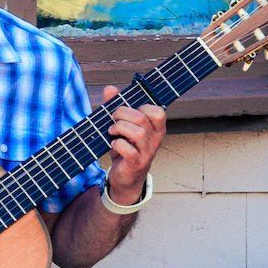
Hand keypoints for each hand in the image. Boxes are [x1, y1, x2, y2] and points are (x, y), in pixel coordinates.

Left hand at [101, 84, 165, 204]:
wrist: (125, 178)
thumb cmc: (125, 148)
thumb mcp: (122, 127)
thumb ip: (117, 107)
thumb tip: (109, 89)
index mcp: (156, 128)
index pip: (157, 111)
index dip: (139, 107)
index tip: (126, 111)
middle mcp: (155, 139)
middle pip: (142, 118)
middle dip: (122, 114)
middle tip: (112, 120)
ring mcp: (147, 152)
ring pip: (138, 132)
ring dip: (119, 128)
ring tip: (111, 132)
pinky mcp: (136, 164)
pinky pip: (128, 150)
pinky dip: (117, 144)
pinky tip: (113, 144)